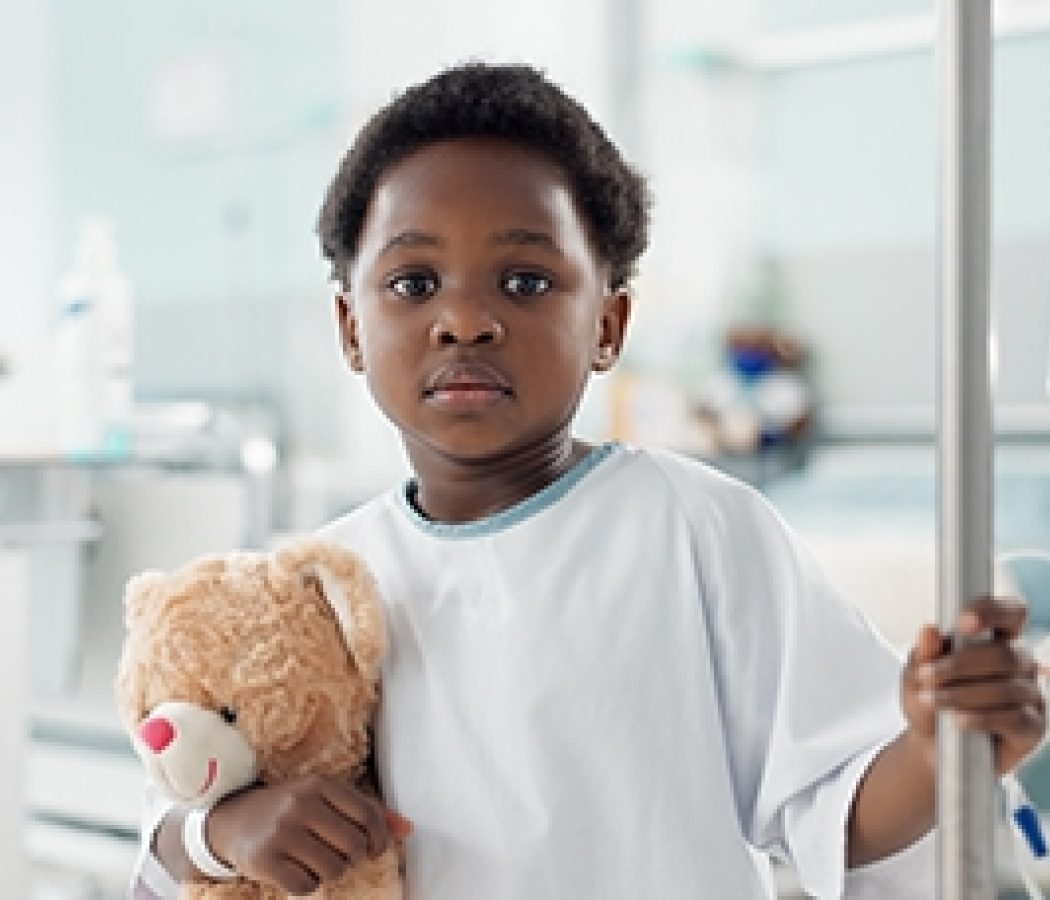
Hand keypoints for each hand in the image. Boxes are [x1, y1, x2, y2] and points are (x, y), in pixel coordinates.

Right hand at [206, 773, 411, 895]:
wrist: (232, 820)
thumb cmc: (292, 810)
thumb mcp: (326, 799)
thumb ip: (368, 811)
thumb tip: (409, 829)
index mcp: (320, 784)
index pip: (369, 815)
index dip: (380, 839)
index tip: (374, 848)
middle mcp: (300, 804)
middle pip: (354, 847)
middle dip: (354, 858)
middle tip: (341, 856)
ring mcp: (281, 832)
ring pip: (333, 870)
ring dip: (331, 873)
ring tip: (317, 861)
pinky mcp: (264, 860)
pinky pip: (305, 886)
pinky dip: (307, 885)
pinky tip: (297, 871)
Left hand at [902, 596, 1045, 775]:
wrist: (930, 743)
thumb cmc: (929, 698)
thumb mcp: (917, 675)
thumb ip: (924, 654)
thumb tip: (929, 630)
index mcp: (996, 638)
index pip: (1011, 613)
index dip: (993, 612)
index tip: (962, 623)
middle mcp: (1020, 662)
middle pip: (1005, 654)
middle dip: (960, 664)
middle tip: (927, 675)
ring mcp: (1030, 695)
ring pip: (1007, 688)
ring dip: (962, 694)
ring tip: (931, 700)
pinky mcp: (1033, 727)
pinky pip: (1015, 719)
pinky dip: (981, 718)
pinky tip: (958, 720)